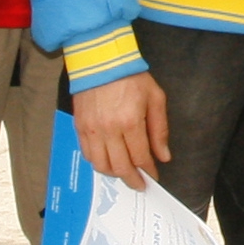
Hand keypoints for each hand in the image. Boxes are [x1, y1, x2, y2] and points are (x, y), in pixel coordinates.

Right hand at [73, 71, 171, 189]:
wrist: (101, 60)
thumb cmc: (130, 77)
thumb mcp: (155, 98)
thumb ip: (159, 129)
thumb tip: (163, 155)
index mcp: (130, 122)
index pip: (141, 157)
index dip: (149, 170)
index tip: (153, 176)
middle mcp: (109, 130)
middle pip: (120, 167)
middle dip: (132, 180)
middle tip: (139, 184)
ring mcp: (92, 129)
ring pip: (101, 165)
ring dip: (114, 174)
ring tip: (124, 173)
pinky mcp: (80, 126)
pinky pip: (87, 154)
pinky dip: (98, 162)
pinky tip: (107, 161)